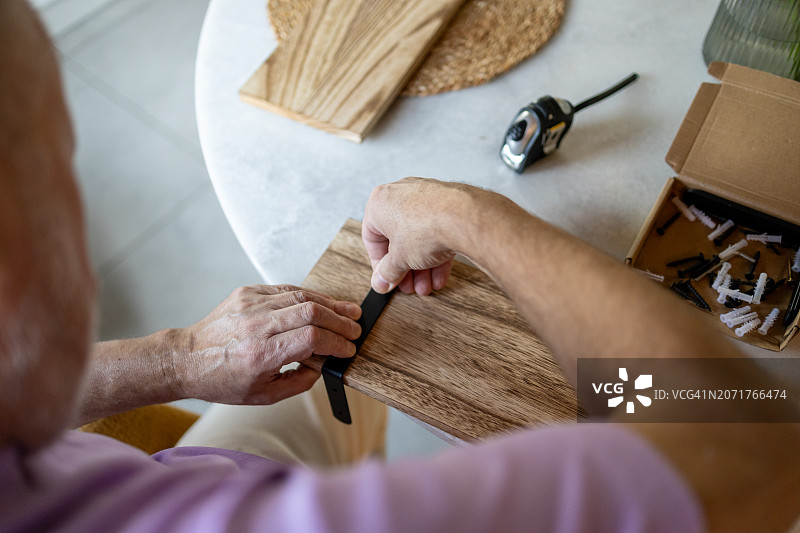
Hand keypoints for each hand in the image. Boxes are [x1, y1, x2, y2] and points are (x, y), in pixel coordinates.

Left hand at [178, 285, 361, 404]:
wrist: (187, 359)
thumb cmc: (223, 380)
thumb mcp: (265, 395)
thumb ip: (301, 381)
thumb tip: (325, 363)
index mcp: (260, 354)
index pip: (312, 337)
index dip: (336, 342)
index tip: (348, 349)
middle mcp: (256, 326)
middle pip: (312, 312)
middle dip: (340, 320)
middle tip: (355, 328)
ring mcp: (251, 305)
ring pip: (302, 295)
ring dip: (330, 304)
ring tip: (348, 312)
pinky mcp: (247, 293)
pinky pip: (286, 289)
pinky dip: (309, 296)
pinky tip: (322, 304)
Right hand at [363, 177, 476, 293]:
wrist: (463, 218)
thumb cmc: (426, 227)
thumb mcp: (400, 259)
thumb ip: (388, 272)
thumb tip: (382, 280)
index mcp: (379, 203)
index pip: (372, 239)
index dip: (380, 265)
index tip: (387, 279)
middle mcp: (399, 195)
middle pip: (397, 240)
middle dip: (405, 268)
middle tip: (408, 285)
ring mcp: (424, 197)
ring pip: (418, 237)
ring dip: (421, 266)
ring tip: (427, 284)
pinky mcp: (445, 204)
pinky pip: (435, 231)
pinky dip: (436, 252)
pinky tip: (439, 274)